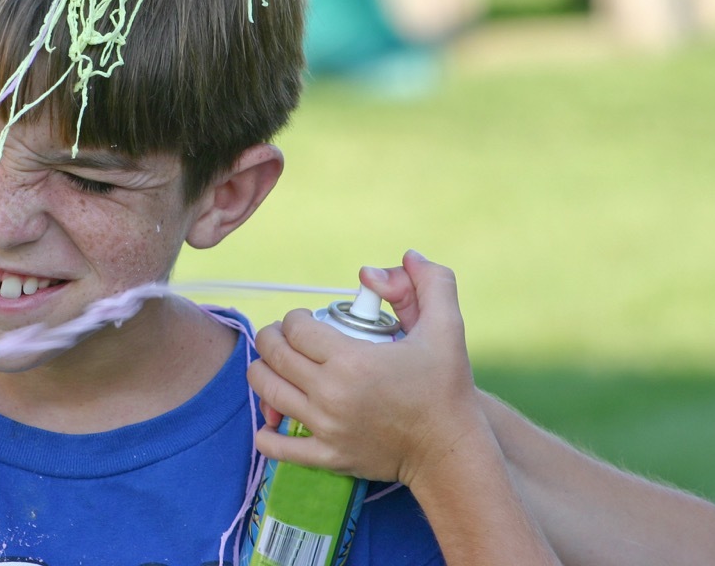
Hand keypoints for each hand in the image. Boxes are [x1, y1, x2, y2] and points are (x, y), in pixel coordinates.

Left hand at [247, 250, 486, 487]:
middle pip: (273, 355)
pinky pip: (275, 447)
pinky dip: (266, 432)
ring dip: (264, 372)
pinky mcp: (326, 457)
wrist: (450, 450)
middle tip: (286, 336)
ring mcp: (325, 428)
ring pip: (267, 391)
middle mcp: (331, 394)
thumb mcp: (447, 327)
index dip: (295, 317)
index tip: (306, 318)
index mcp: (351, 360)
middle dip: (273, 337)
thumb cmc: (446, 387)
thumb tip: (407, 257)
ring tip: (279, 366)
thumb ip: (431, 282)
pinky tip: (274, 416)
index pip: (295, 328)